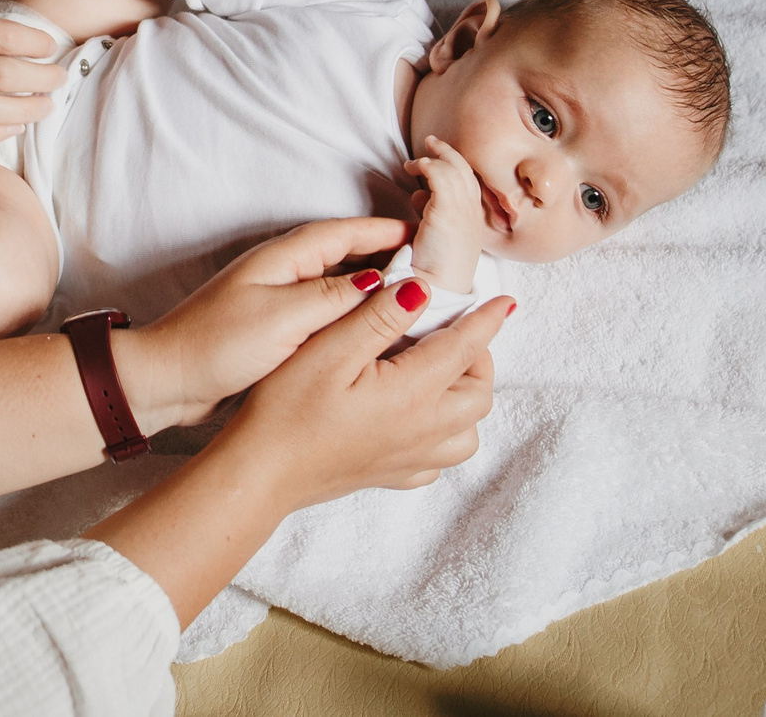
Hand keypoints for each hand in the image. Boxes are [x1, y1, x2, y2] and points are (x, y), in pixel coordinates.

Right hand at [87, 273, 508, 624]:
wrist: (260, 472)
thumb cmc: (286, 408)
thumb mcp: (329, 349)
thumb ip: (379, 318)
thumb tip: (421, 290)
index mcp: (411, 393)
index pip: (465, 349)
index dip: (487, 320)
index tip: (504, 301)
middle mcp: (422, 430)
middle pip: (478, 394)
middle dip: (478, 358)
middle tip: (453, 330)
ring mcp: (410, 458)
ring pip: (467, 431)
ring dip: (466, 398)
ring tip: (441, 371)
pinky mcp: (392, 475)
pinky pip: (440, 459)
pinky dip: (445, 433)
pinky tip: (419, 415)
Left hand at [120, 217, 411, 426]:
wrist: (167, 381)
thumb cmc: (217, 346)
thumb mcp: (282, 319)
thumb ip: (333, 298)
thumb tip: (381, 281)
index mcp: (283, 259)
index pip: (345, 233)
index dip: (385, 232)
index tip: (425, 234)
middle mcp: (283, 272)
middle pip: (345, 254)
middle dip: (387, 256)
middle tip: (431, 266)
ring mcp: (279, 299)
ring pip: (339, 284)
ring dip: (374, 287)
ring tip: (415, 297)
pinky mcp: (276, 327)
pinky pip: (326, 311)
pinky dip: (354, 314)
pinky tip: (375, 330)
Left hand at [404, 138, 486, 291]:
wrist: (439, 294)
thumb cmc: (435, 273)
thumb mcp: (439, 239)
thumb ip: (433, 216)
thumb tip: (419, 197)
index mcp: (473, 222)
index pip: (469, 185)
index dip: (455, 169)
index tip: (435, 164)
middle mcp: (473, 214)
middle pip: (465, 172)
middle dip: (448, 155)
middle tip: (432, 144)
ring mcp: (463, 211)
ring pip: (452, 170)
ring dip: (432, 160)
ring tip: (414, 161)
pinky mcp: (447, 211)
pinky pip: (439, 175)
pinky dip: (426, 166)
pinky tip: (413, 169)